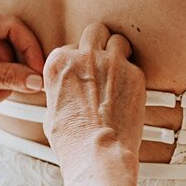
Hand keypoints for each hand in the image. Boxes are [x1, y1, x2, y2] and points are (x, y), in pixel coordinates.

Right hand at [42, 23, 144, 174]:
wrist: (98, 153)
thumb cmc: (73, 140)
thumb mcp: (51, 112)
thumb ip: (60, 90)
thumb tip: (66, 92)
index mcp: (59, 63)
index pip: (69, 47)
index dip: (78, 60)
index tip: (82, 70)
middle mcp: (85, 57)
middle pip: (94, 32)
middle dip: (98, 43)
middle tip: (102, 58)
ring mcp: (112, 63)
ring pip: (118, 41)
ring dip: (118, 52)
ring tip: (119, 68)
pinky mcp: (134, 74)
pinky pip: (134, 65)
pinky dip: (132, 76)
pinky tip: (128, 90)